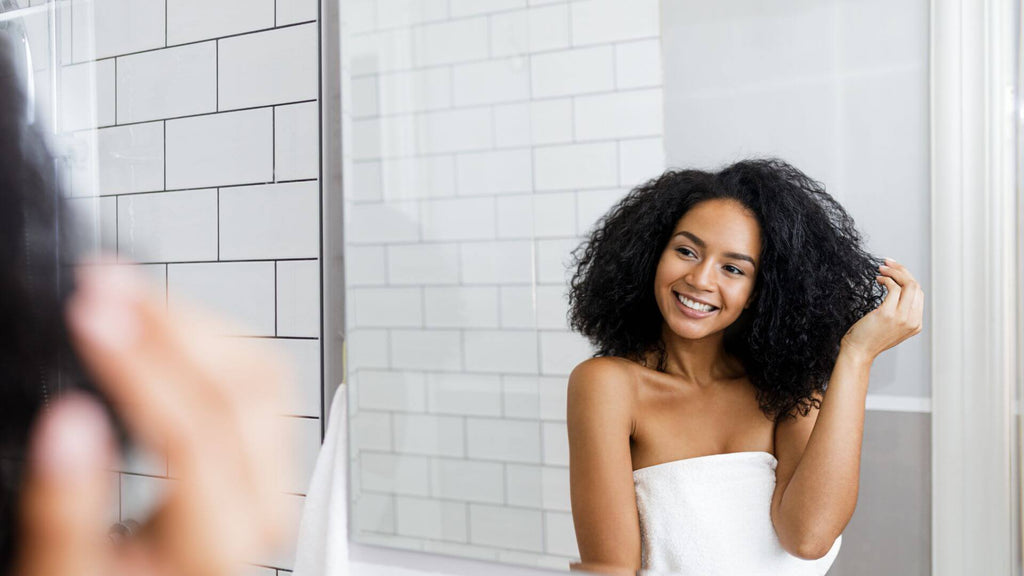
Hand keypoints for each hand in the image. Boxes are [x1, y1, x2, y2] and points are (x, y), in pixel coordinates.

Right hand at [15, 267, 290, 575]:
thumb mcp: (68, 573)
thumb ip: (66, 509)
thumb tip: (67, 422)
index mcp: (221, 543)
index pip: (195, 433)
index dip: (140, 363)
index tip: (90, 313)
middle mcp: (266, 508)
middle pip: (245, 389)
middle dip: (170, 326)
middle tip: (105, 285)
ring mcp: (276, 477)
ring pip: (264, 372)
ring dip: (195, 324)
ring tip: (125, 292)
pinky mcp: (270, 454)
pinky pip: (260, 376)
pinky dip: (210, 338)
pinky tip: (161, 321)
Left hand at [841, 258, 923, 362]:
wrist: (859, 351)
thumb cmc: (870, 338)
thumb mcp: (892, 326)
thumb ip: (900, 312)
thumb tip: (898, 289)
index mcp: (916, 324)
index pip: (918, 294)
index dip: (908, 278)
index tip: (896, 270)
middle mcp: (913, 321)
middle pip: (916, 286)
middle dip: (902, 270)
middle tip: (888, 263)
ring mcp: (902, 317)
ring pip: (908, 284)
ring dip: (894, 271)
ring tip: (882, 269)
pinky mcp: (888, 313)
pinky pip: (893, 288)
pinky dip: (886, 279)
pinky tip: (878, 279)